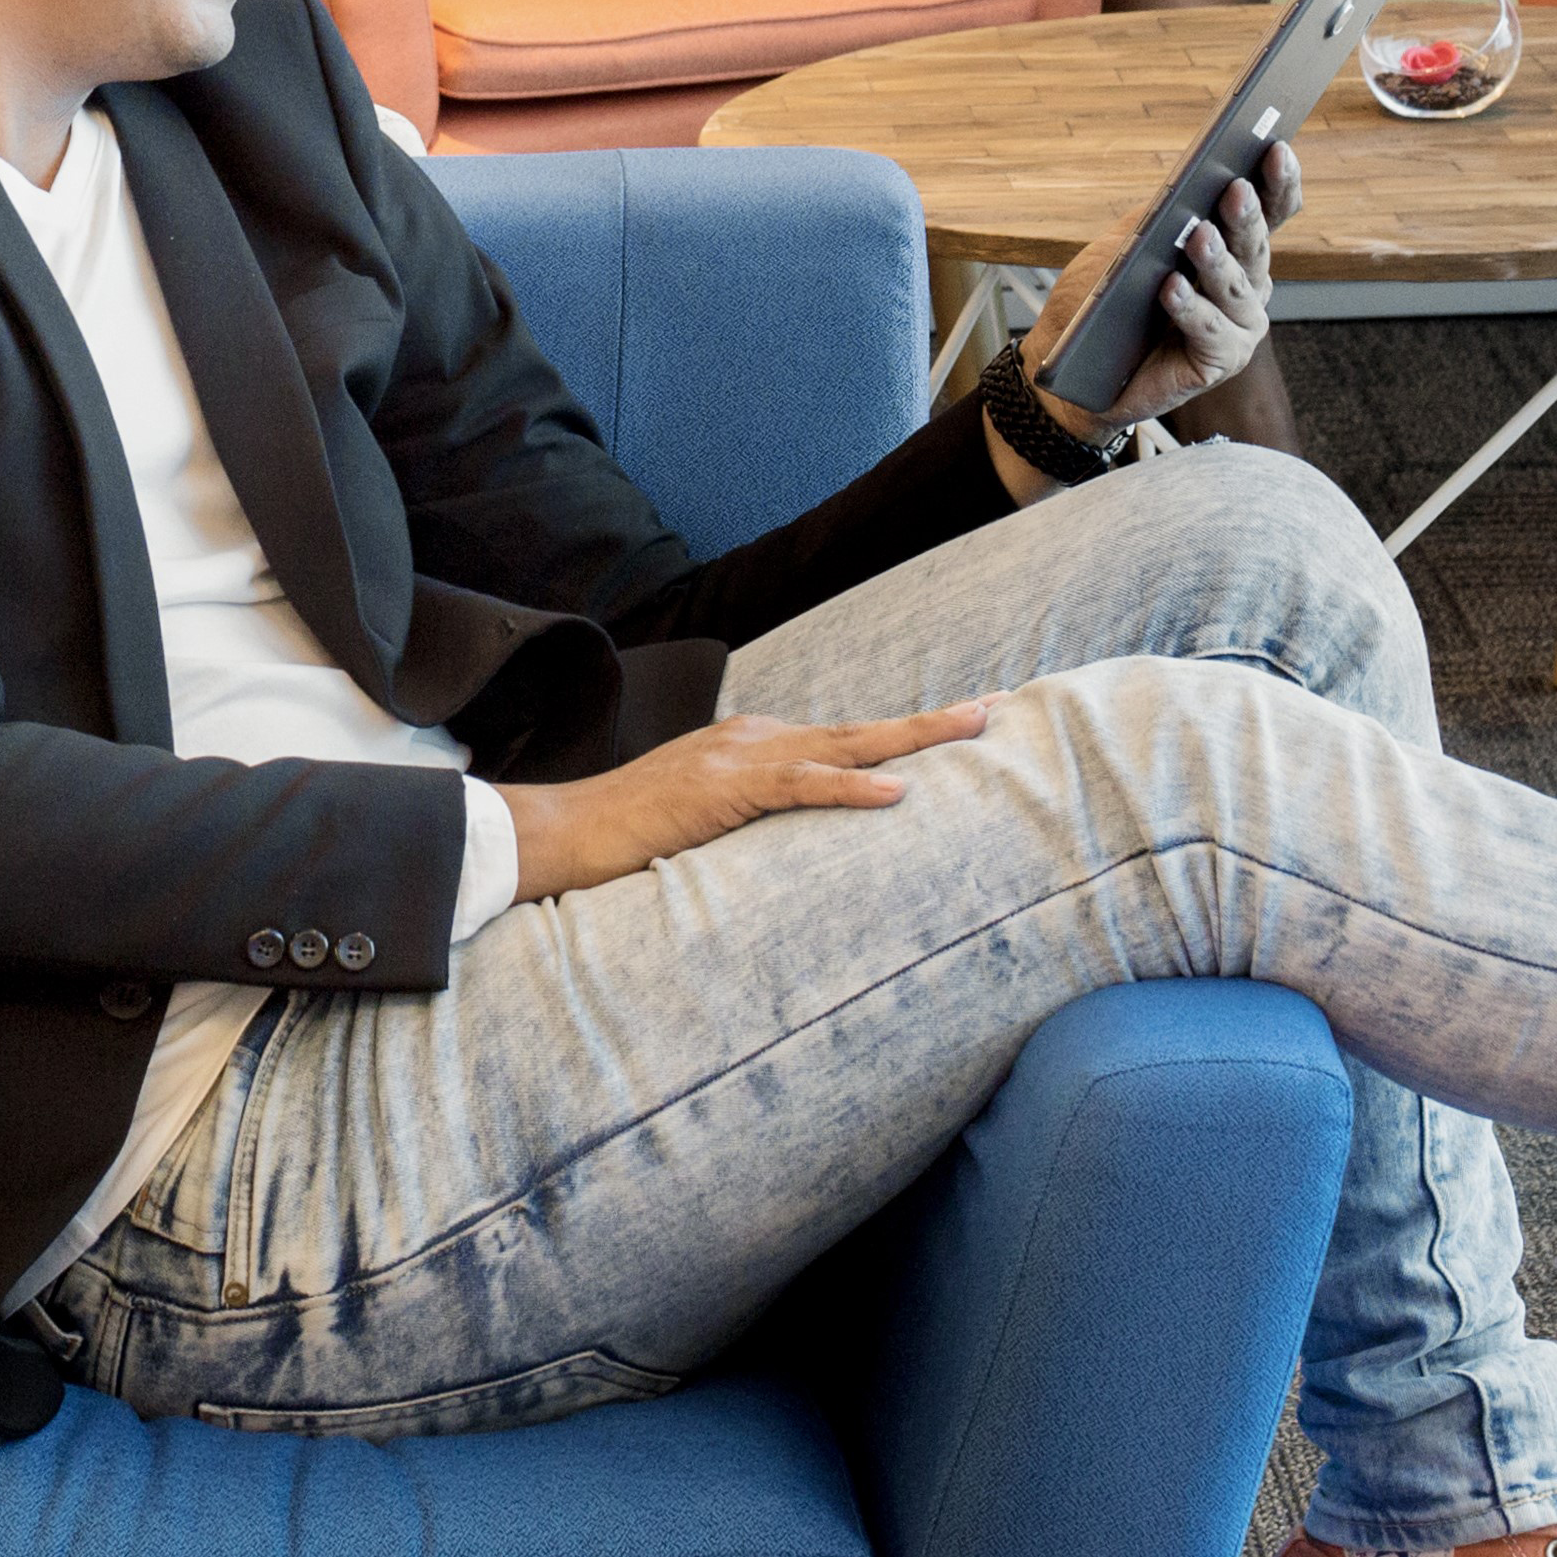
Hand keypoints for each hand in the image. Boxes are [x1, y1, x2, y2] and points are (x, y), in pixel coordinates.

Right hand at [498, 697, 992, 900]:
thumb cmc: (629, 839)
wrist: (561, 833)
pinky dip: (850, 787)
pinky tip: (895, 792)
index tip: (963, 723)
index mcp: (755, 747)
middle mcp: (755, 740)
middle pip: (860, 729)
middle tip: (995, 707)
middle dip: (931, 721)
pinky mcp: (721, 789)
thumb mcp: (708, 824)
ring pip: (844, 744)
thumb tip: (801, 849)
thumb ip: (754, 823)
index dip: (906, 734)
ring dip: (913, 736)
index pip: (846, 738)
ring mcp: (739, 758)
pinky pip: (798, 785)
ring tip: (972, 726)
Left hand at [1012, 144, 1303, 452]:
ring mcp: (1239, 327)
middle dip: (1246, 216)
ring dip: (1216, 261)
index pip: (1272, 210)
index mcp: (1237, 249)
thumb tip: (1187, 183)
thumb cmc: (1109, 299)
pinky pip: (1210, 332)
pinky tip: (1171, 287)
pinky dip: (1190, 308)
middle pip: (1256, 245)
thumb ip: (1163, 214)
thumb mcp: (1132, 242)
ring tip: (1198, 235)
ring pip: (1236, 288)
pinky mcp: (1219, 363)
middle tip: (1235, 188)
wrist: (1079, 365)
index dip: (1278, 181)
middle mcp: (1249, 286)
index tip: (1275, 147)